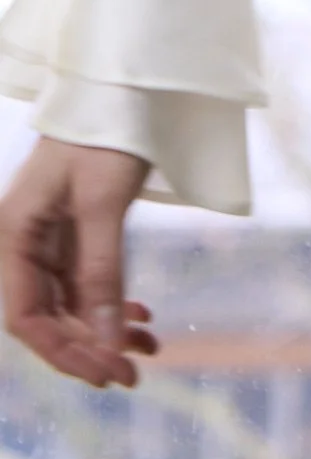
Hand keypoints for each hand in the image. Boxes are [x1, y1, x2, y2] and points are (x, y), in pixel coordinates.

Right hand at [0, 137, 159, 389]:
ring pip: (72, 304)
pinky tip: (143, 319)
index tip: (105, 371)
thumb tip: (107, 342)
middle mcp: (25, 243)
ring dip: (106, 330)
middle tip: (134, 372)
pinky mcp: (76, 233)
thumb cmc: (104, 132)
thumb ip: (101, 272)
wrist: (121, 85)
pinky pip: (89, 283)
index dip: (62, 351)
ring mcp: (50, 240)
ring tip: (149, 350)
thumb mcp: (102, 203)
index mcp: (13, 236)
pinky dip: (115, 304)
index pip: (25, 316)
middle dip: (89, 347)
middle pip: (48, 316)